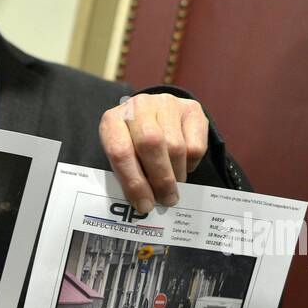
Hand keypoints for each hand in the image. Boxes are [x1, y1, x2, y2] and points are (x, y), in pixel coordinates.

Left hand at [99, 92, 208, 212]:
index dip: (134, 182)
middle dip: (160, 179)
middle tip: (165, 200)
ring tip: (172, 189)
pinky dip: (190, 164)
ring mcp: (166, 104)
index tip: (144, 204)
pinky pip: (195, 145)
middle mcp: (139, 106)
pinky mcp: (191, 108)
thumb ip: (127, 175)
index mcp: (112, 120)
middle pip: (151, 144)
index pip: (121, 152)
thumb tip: (144, 203)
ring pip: (176, 147)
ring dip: (176, 175)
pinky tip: (181, 166)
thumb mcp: (121, 158)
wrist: (152, 116)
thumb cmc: (132, 144)